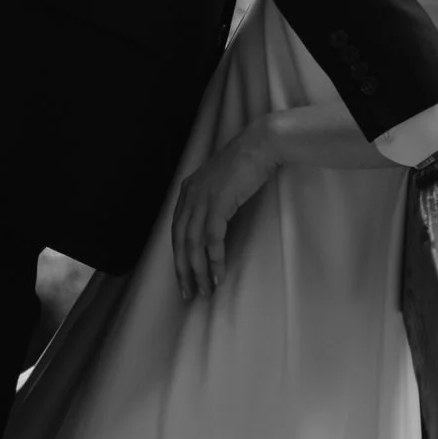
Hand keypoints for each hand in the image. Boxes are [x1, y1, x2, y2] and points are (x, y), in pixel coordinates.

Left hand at [171, 121, 279, 300]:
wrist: (261, 146)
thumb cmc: (246, 164)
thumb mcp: (220, 183)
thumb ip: (211, 200)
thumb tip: (212, 226)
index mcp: (187, 191)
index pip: (176, 230)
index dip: (179, 256)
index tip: (183, 277)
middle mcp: (189, 195)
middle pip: (180, 240)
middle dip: (183, 270)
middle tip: (188, 292)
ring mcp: (203, 199)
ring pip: (194, 244)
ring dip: (199, 270)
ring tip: (205, 290)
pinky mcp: (219, 203)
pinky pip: (212, 239)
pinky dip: (214, 260)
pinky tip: (218, 275)